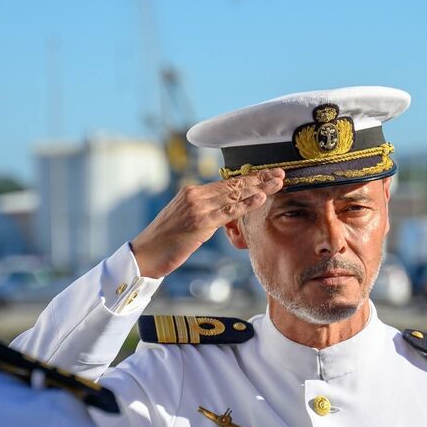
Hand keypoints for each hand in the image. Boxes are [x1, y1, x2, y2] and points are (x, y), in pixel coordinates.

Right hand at [131, 169, 284, 277]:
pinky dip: (246, 204)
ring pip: (234, 194)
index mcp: (192, 192)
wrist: (146, 254)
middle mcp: (195, 195)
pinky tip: (261, 197)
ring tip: (278, 182)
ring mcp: (198, 208)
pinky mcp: (200, 222)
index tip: (266, 174)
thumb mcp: (187, 221)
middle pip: (233, 184)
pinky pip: (228, 211)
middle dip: (259, 178)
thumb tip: (225, 214)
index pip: (226, 183)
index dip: (248, 178)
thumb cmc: (166, 241)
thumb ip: (206, 214)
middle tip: (280, 173)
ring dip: (259, 187)